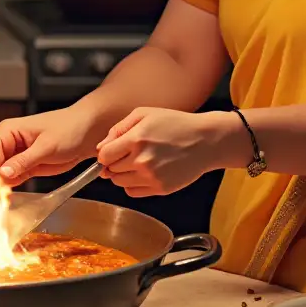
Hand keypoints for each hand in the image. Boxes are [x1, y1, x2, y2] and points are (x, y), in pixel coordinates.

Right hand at [0, 103, 102, 186]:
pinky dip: (9, 189)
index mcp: (8, 131)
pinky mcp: (25, 167)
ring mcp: (16, 156)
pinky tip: (6, 199)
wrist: (88, 132)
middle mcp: (8, 143)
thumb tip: (3, 172)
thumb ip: (24, 160)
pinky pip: (12, 179)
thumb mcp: (46, 146)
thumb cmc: (69, 128)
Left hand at [96, 108, 230, 196]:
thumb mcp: (144, 114)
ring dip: (123, 174)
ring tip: (138, 162)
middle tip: (128, 154)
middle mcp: (142, 160)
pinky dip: (134, 184)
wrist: (205, 141)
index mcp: (136, 139)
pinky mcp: (160, 189)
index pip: (104, 156)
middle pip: (110, 171)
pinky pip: (133, 192)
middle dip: (114, 163)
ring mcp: (151, 177)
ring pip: (120, 183)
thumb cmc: (175, 124)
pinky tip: (145, 172)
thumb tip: (100, 148)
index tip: (112, 151)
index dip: (105, 154)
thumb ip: (118, 129)